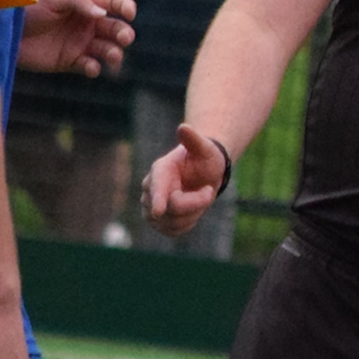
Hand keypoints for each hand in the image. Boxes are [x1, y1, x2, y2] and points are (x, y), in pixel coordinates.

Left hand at [18, 0, 136, 76]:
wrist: (8, 32)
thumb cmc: (30, 9)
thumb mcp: (54, 0)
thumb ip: (79, 4)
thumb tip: (103, 14)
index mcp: (86, 5)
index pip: (113, 3)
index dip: (125, 7)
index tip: (129, 14)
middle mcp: (87, 25)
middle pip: (116, 29)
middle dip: (124, 34)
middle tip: (124, 38)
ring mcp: (80, 44)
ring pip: (108, 50)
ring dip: (114, 53)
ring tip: (111, 56)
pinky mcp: (71, 62)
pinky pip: (90, 67)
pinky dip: (94, 68)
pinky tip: (90, 67)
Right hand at [143, 123, 226, 237]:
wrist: (202, 174)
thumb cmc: (205, 158)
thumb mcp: (205, 148)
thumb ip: (194, 139)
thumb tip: (183, 127)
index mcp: (160, 169)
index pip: (157, 186)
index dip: (158, 198)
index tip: (158, 211)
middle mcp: (150, 188)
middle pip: (169, 209)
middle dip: (194, 204)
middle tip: (209, 191)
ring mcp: (150, 206)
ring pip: (171, 223)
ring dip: (192, 215)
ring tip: (199, 198)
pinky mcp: (157, 222)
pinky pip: (173, 230)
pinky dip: (187, 223)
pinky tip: (193, 210)